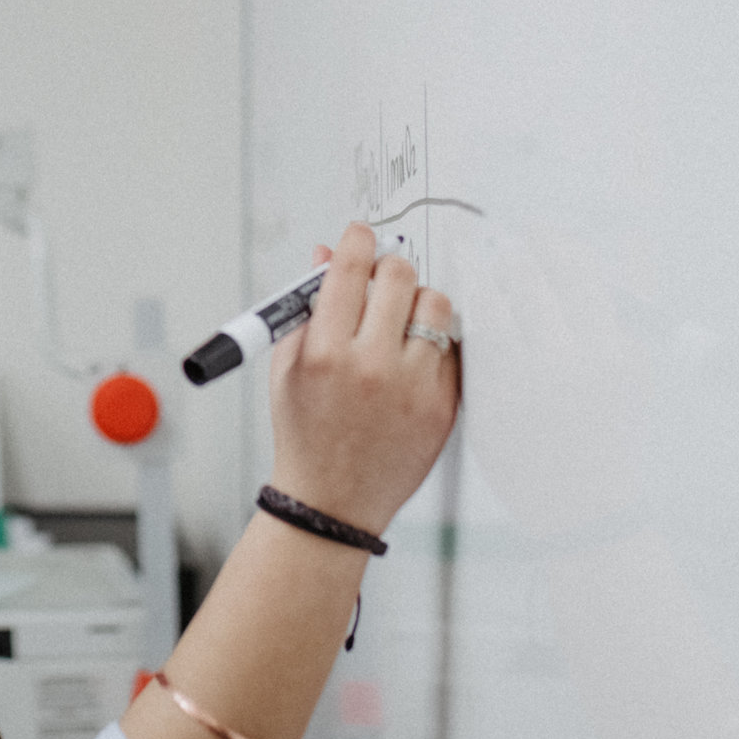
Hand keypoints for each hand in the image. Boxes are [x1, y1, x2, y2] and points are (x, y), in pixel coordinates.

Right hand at [267, 222, 460, 534]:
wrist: (332, 502)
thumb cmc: (304, 434)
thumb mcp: (287, 369)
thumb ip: (306, 309)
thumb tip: (326, 254)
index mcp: (325, 353)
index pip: (349, 269)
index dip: (356, 241)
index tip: (359, 236)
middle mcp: (372, 366)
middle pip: (400, 277)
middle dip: (388, 269)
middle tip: (380, 281)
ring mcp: (413, 387)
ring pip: (435, 306)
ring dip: (416, 302)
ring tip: (400, 321)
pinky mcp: (443, 406)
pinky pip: (451, 348)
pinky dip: (433, 343)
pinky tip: (413, 357)